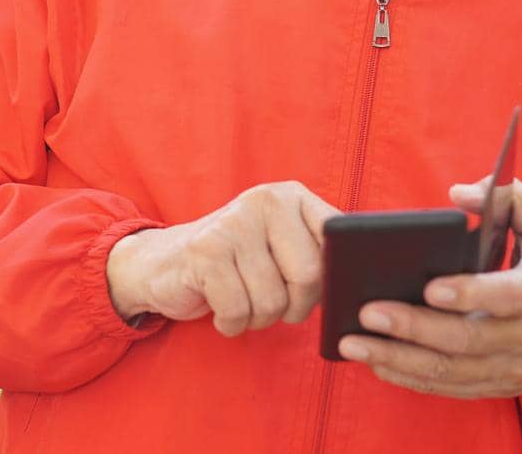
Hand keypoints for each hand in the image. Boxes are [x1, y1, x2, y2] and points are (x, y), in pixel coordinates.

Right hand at [106, 181, 340, 336]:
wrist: (164, 264)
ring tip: (241, 299)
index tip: (311, 287)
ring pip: (272, 300)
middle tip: (273, 303)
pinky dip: (232, 323)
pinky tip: (220, 308)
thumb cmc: (238, 264)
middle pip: (308, 276)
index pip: (337, 240)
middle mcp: (264, 201)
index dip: (330, 278)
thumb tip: (357, 283)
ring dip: (258, 318)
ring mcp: (233, 224)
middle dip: (294, 307)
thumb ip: (317, 253)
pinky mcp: (205, 251)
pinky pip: (238, 309)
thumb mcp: (280, 247)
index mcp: (291, 197)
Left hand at [336, 176, 521, 398]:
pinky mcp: (494, 386)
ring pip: (451, 371)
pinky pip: (448, 388)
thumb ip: (509, 197)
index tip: (430, 287)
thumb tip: (460, 194)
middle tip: (368, 311)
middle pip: (468, 339)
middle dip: (414, 327)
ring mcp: (511, 368)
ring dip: (399, 359)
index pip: (509, 297)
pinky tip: (374, 362)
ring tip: (354, 343)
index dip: (471, 294)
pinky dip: (408, 378)